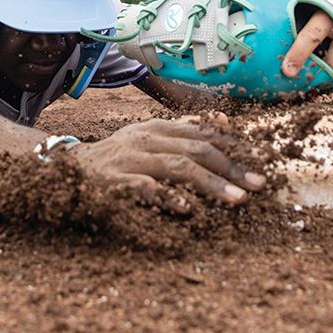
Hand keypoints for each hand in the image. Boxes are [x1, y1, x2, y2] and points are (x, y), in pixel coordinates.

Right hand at [71, 115, 266, 210]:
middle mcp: (148, 139)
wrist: (70, 166)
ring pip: (178, 167)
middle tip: (259, 185)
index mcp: (159, 128)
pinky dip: (168, 197)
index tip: (263, 158)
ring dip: (211, 184)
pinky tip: (188, 209)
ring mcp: (131, 159)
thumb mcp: (150, 136)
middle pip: (198, 149)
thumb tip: (224, 123)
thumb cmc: (118, 155)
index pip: (205, 133)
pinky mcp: (115, 181)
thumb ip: (184, 132)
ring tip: (237, 201)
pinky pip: (145, 188)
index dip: (236, 145)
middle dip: (232, 167)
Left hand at [281, 0, 332, 78]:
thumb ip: (297, 5)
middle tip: (304, 84)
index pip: (311, 36)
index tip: (287, 71)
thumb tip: (267, 7)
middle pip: (332, 60)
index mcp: (329, 13)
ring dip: (331, 74)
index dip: (298, 55)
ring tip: (319, 79)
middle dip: (317, 76)